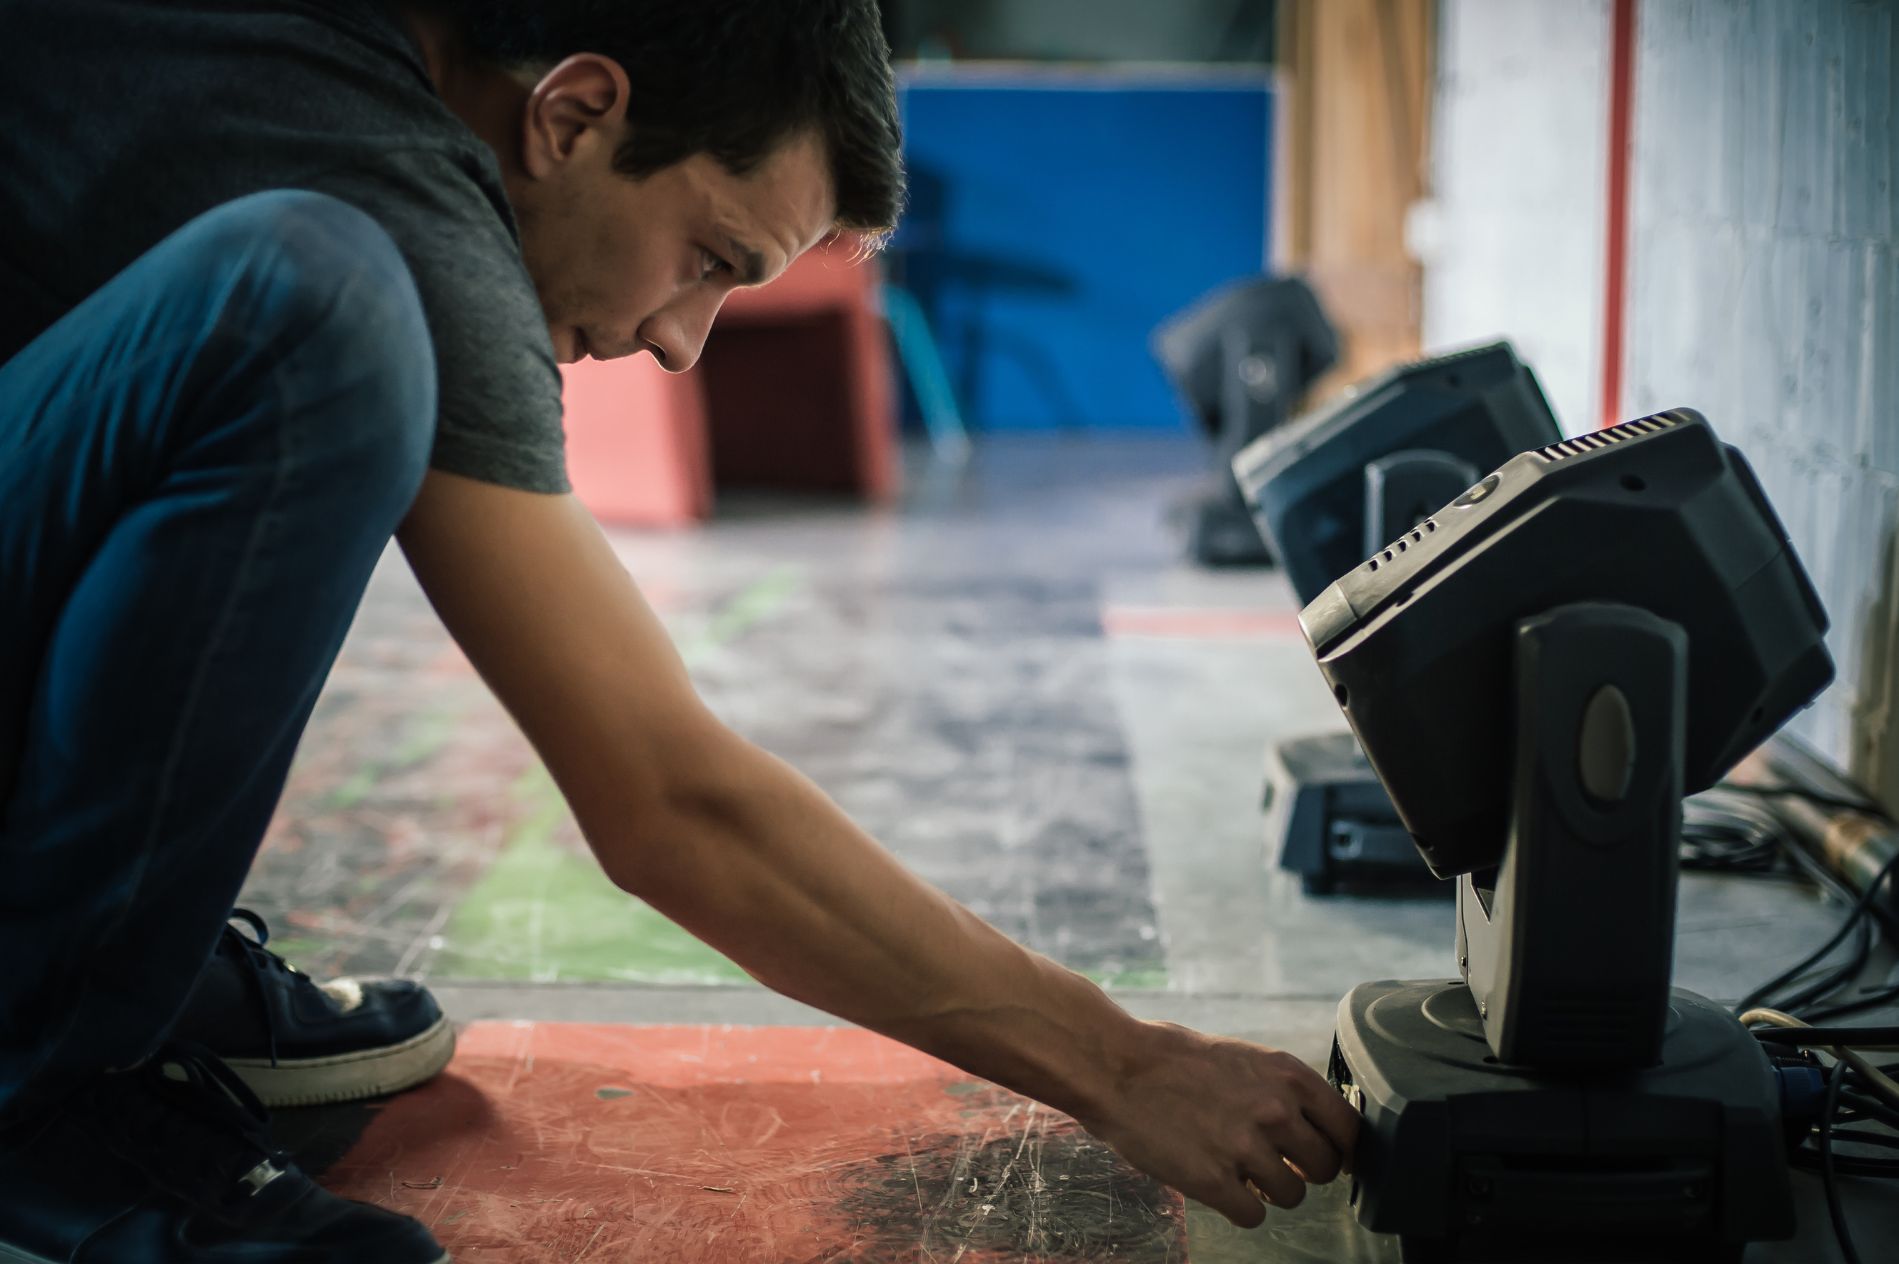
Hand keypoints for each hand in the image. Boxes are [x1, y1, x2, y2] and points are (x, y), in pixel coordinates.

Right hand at [1079, 1021, 1360, 1226]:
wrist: (1117, 1067)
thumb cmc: (1175, 1058)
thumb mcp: (1243, 1057)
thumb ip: (1282, 1089)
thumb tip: (1316, 1126)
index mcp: (1288, 1075)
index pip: (1349, 1129)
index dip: (1340, 1147)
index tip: (1325, 1154)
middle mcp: (1275, 1111)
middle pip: (1325, 1168)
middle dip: (1303, 1170)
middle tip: (1274, 1162)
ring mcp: (1245, 1148)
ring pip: (1292, 1196)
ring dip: (1269, 1190)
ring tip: (1239, 1171)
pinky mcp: (1215, 1181)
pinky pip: (1254, 1216)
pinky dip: (1239, 1207)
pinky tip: (1220, 1185)